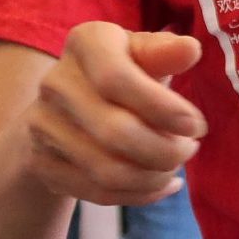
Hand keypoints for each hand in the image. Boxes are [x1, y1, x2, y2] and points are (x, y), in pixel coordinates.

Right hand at [22, 22, 205, 206]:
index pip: (117, 79)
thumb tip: (191, 49)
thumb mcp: (144, 54)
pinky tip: (161, 185)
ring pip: (106, 170)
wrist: (69, 104)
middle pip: (114, 131)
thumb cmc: (124, 72)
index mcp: (86, 42)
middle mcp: (55, 82)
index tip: (196, 126)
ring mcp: (42, 125)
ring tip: (175, 167)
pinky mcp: (41, 162)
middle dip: (164, 150)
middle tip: (190, 149)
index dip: (162, 108)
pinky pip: (96, 192)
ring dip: (153, 176)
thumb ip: (165, 52)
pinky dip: (138, 195)